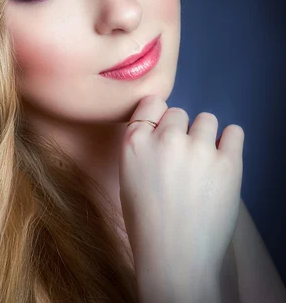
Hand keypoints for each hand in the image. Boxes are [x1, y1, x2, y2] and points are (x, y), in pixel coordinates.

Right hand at [119, 95, 244, 292]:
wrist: (175, 258)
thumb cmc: (148, 223)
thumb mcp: (128, 176)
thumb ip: (142, 147)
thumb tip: (161, 131)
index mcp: (136, 142)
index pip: (153, 103)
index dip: (159, 119)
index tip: (164, 134)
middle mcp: (167, 139)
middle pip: (179, 113)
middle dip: (182, 132)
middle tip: (183, 160)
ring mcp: (199, 149)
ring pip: (207, 120)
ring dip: (205, 137)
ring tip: (203, 164)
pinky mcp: (228, 162)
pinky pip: (234, 132)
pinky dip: (229, 143)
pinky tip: (223, 159)